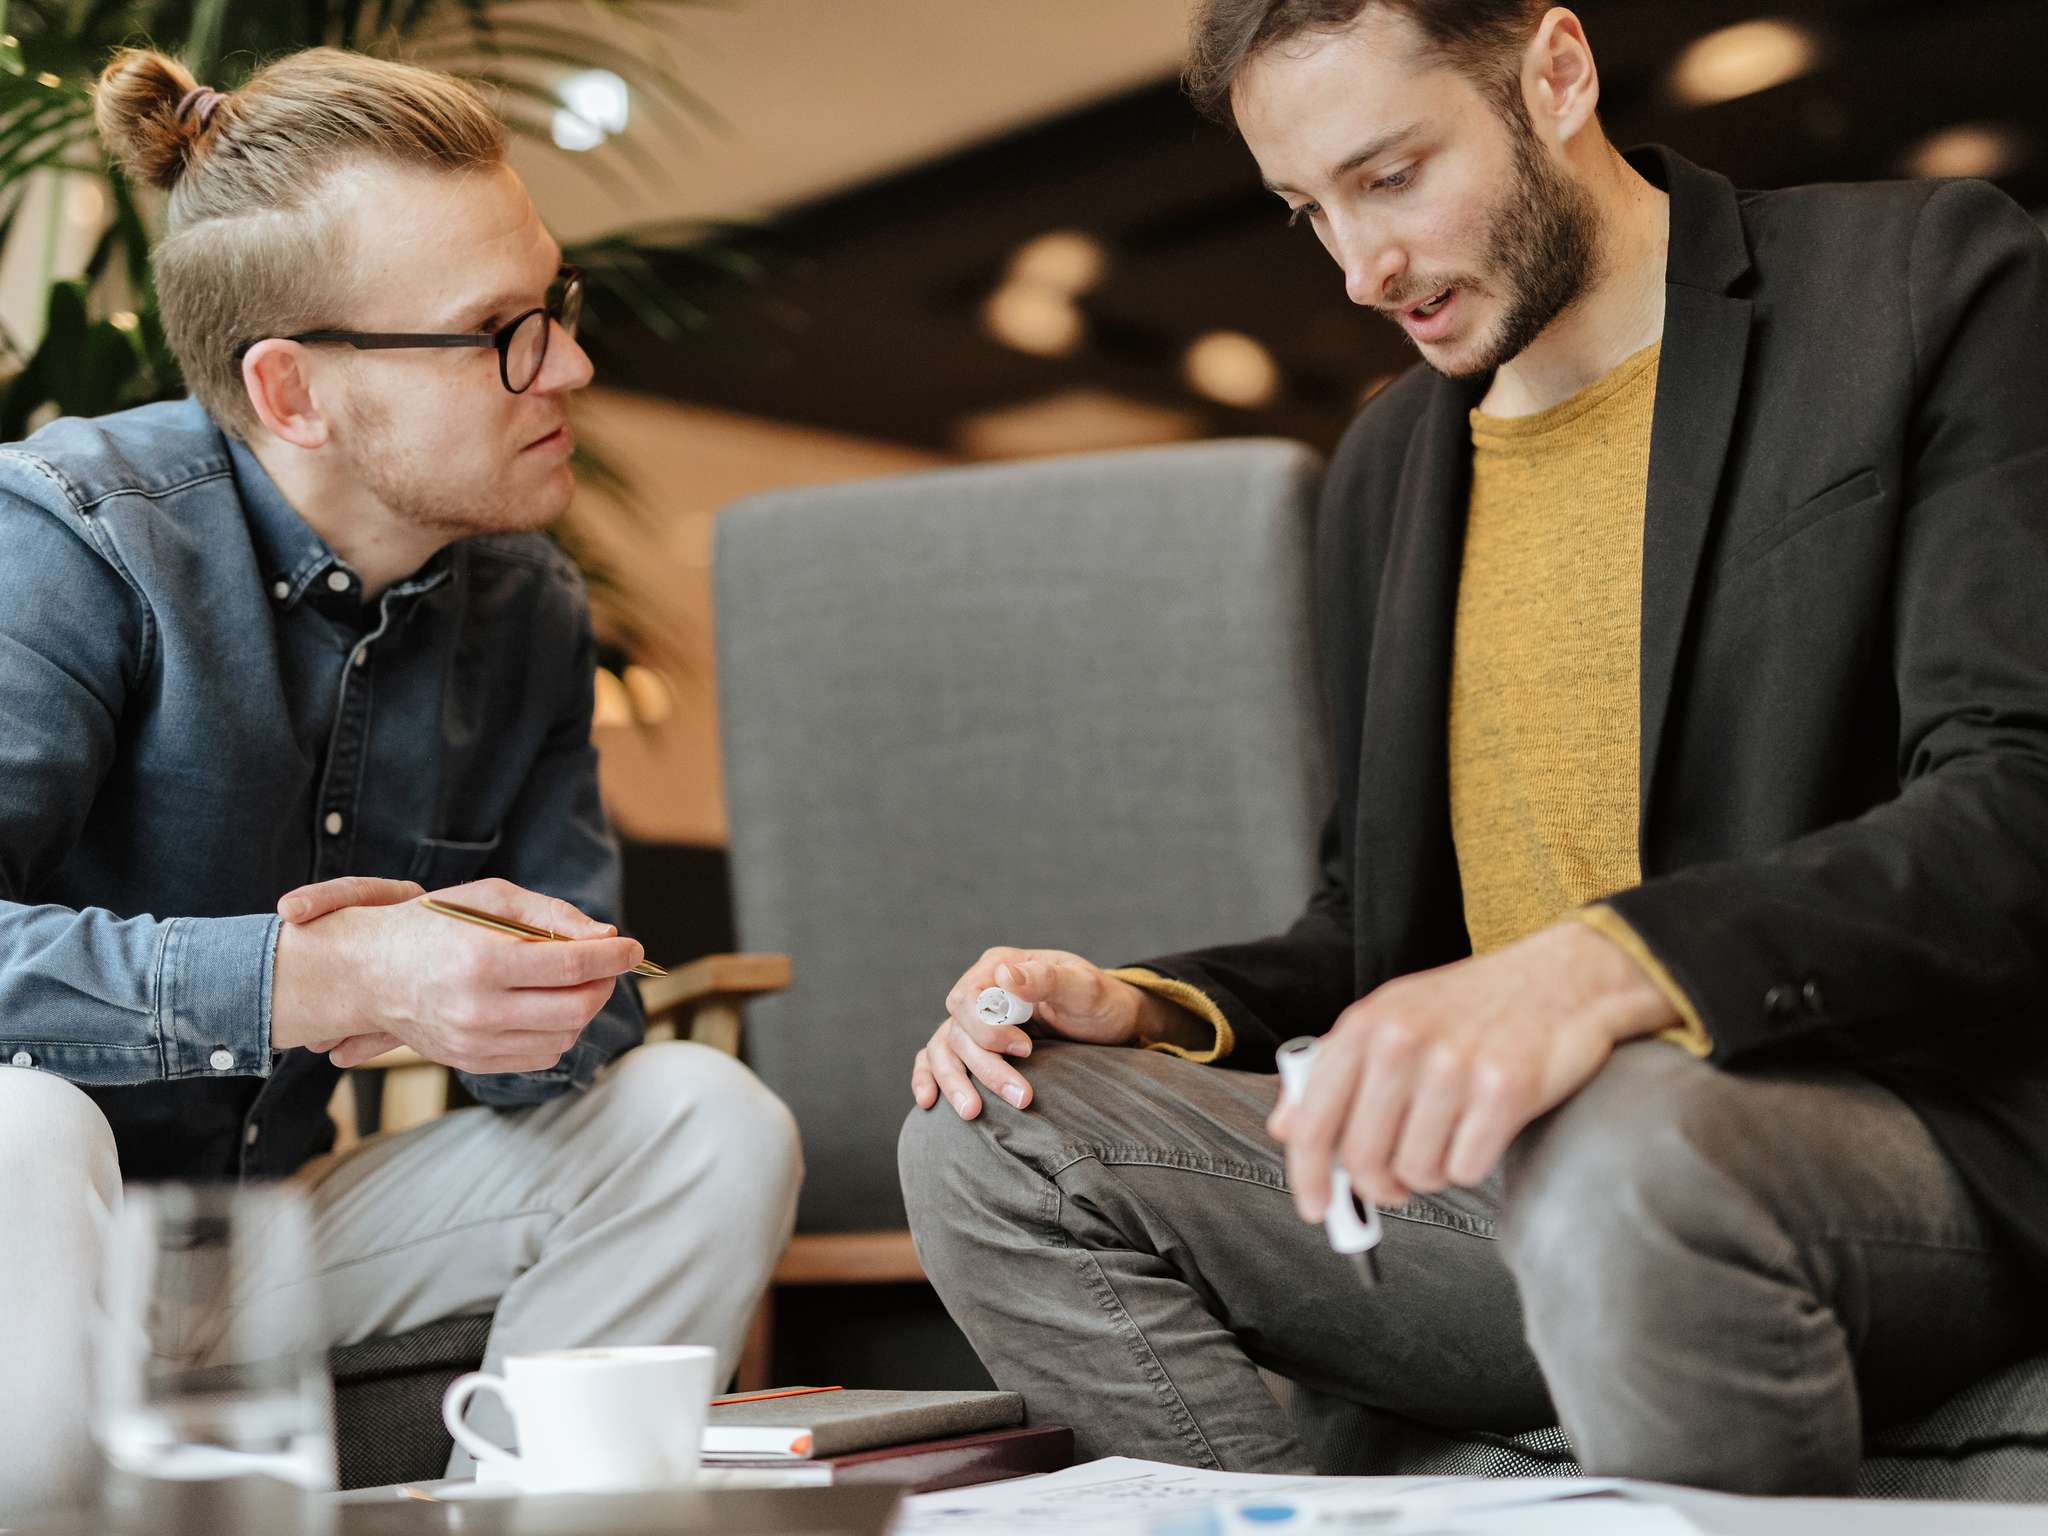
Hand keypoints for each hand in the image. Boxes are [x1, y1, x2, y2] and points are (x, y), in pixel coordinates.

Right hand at [271, 876, 641, 1074]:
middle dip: (604, 984)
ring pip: (564, 1037)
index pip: (571, 966)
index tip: (633, 947)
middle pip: (575, 1007)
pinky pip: (540, 1056)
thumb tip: (605, 936)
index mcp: (483, 960)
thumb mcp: (488, 898)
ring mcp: (475, 1042)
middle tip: (606, 964)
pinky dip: (559, 1032)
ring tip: (574, 982)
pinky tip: (548, 1006)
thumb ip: (550, 914)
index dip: (612, 957)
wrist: (364, 972)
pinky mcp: (472, 1062)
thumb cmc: (432, 925)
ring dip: (583, 1008)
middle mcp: (479, 1009)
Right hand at [910, 948, 1170, 1119]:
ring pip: (944, 1050)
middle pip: (957, 1031)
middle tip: (1021, 1098)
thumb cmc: (1099, 1001)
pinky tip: (928, 1102)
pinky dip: (929, 1077)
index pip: (967, 999)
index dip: (987, 1029)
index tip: (1026, 1050)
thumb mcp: (1083, 988)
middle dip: (983, 1067)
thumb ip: (1046, 979)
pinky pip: (937, 1058)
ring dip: (955, 1083)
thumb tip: (1005, 975)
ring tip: (972, 1114)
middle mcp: (980, 991)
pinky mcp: (975, 1046)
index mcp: (999, 967)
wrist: (1110, 1023)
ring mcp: (974, 1021)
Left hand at [1267, 921, 1677, 1216]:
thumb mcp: (1392, 1018)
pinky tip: (1481, 1131)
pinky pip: (1466, 1169)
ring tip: (1448, 1138)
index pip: (1314, 1121)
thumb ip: (1334, 1071)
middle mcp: (1402, 1043)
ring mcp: (1454, 1066)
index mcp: (1365, 1025)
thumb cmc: (1474, 1005)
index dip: (1307, 1176)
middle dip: (1378, 1186)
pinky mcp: (1505, 1091)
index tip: (1315, 1207)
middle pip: (1363, 1158)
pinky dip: (1471, 1165)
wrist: (1563, 979)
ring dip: (1431, 1173)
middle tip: (1396, 1184)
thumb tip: (1286, 1127)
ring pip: (1417, 1171)